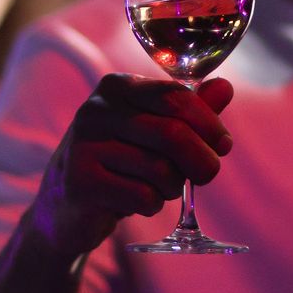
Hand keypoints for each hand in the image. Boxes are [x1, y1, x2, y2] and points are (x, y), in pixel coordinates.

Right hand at [29, 75, 235, 255]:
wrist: (68, 204)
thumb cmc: (121, 161)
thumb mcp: (156, 131)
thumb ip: (190, 110)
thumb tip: (224, 88)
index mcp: (117, 87)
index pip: (176, 97)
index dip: (209, 122)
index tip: (223, 144)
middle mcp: (96, 110)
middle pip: (172, 134)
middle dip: (201, 159)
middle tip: (208, 173)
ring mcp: (83, 146)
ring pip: (160, 170)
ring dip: (172, 187)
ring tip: (159, 187)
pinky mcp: (80, 183)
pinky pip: (142, 197)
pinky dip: (151, 205)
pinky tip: (136, 201)